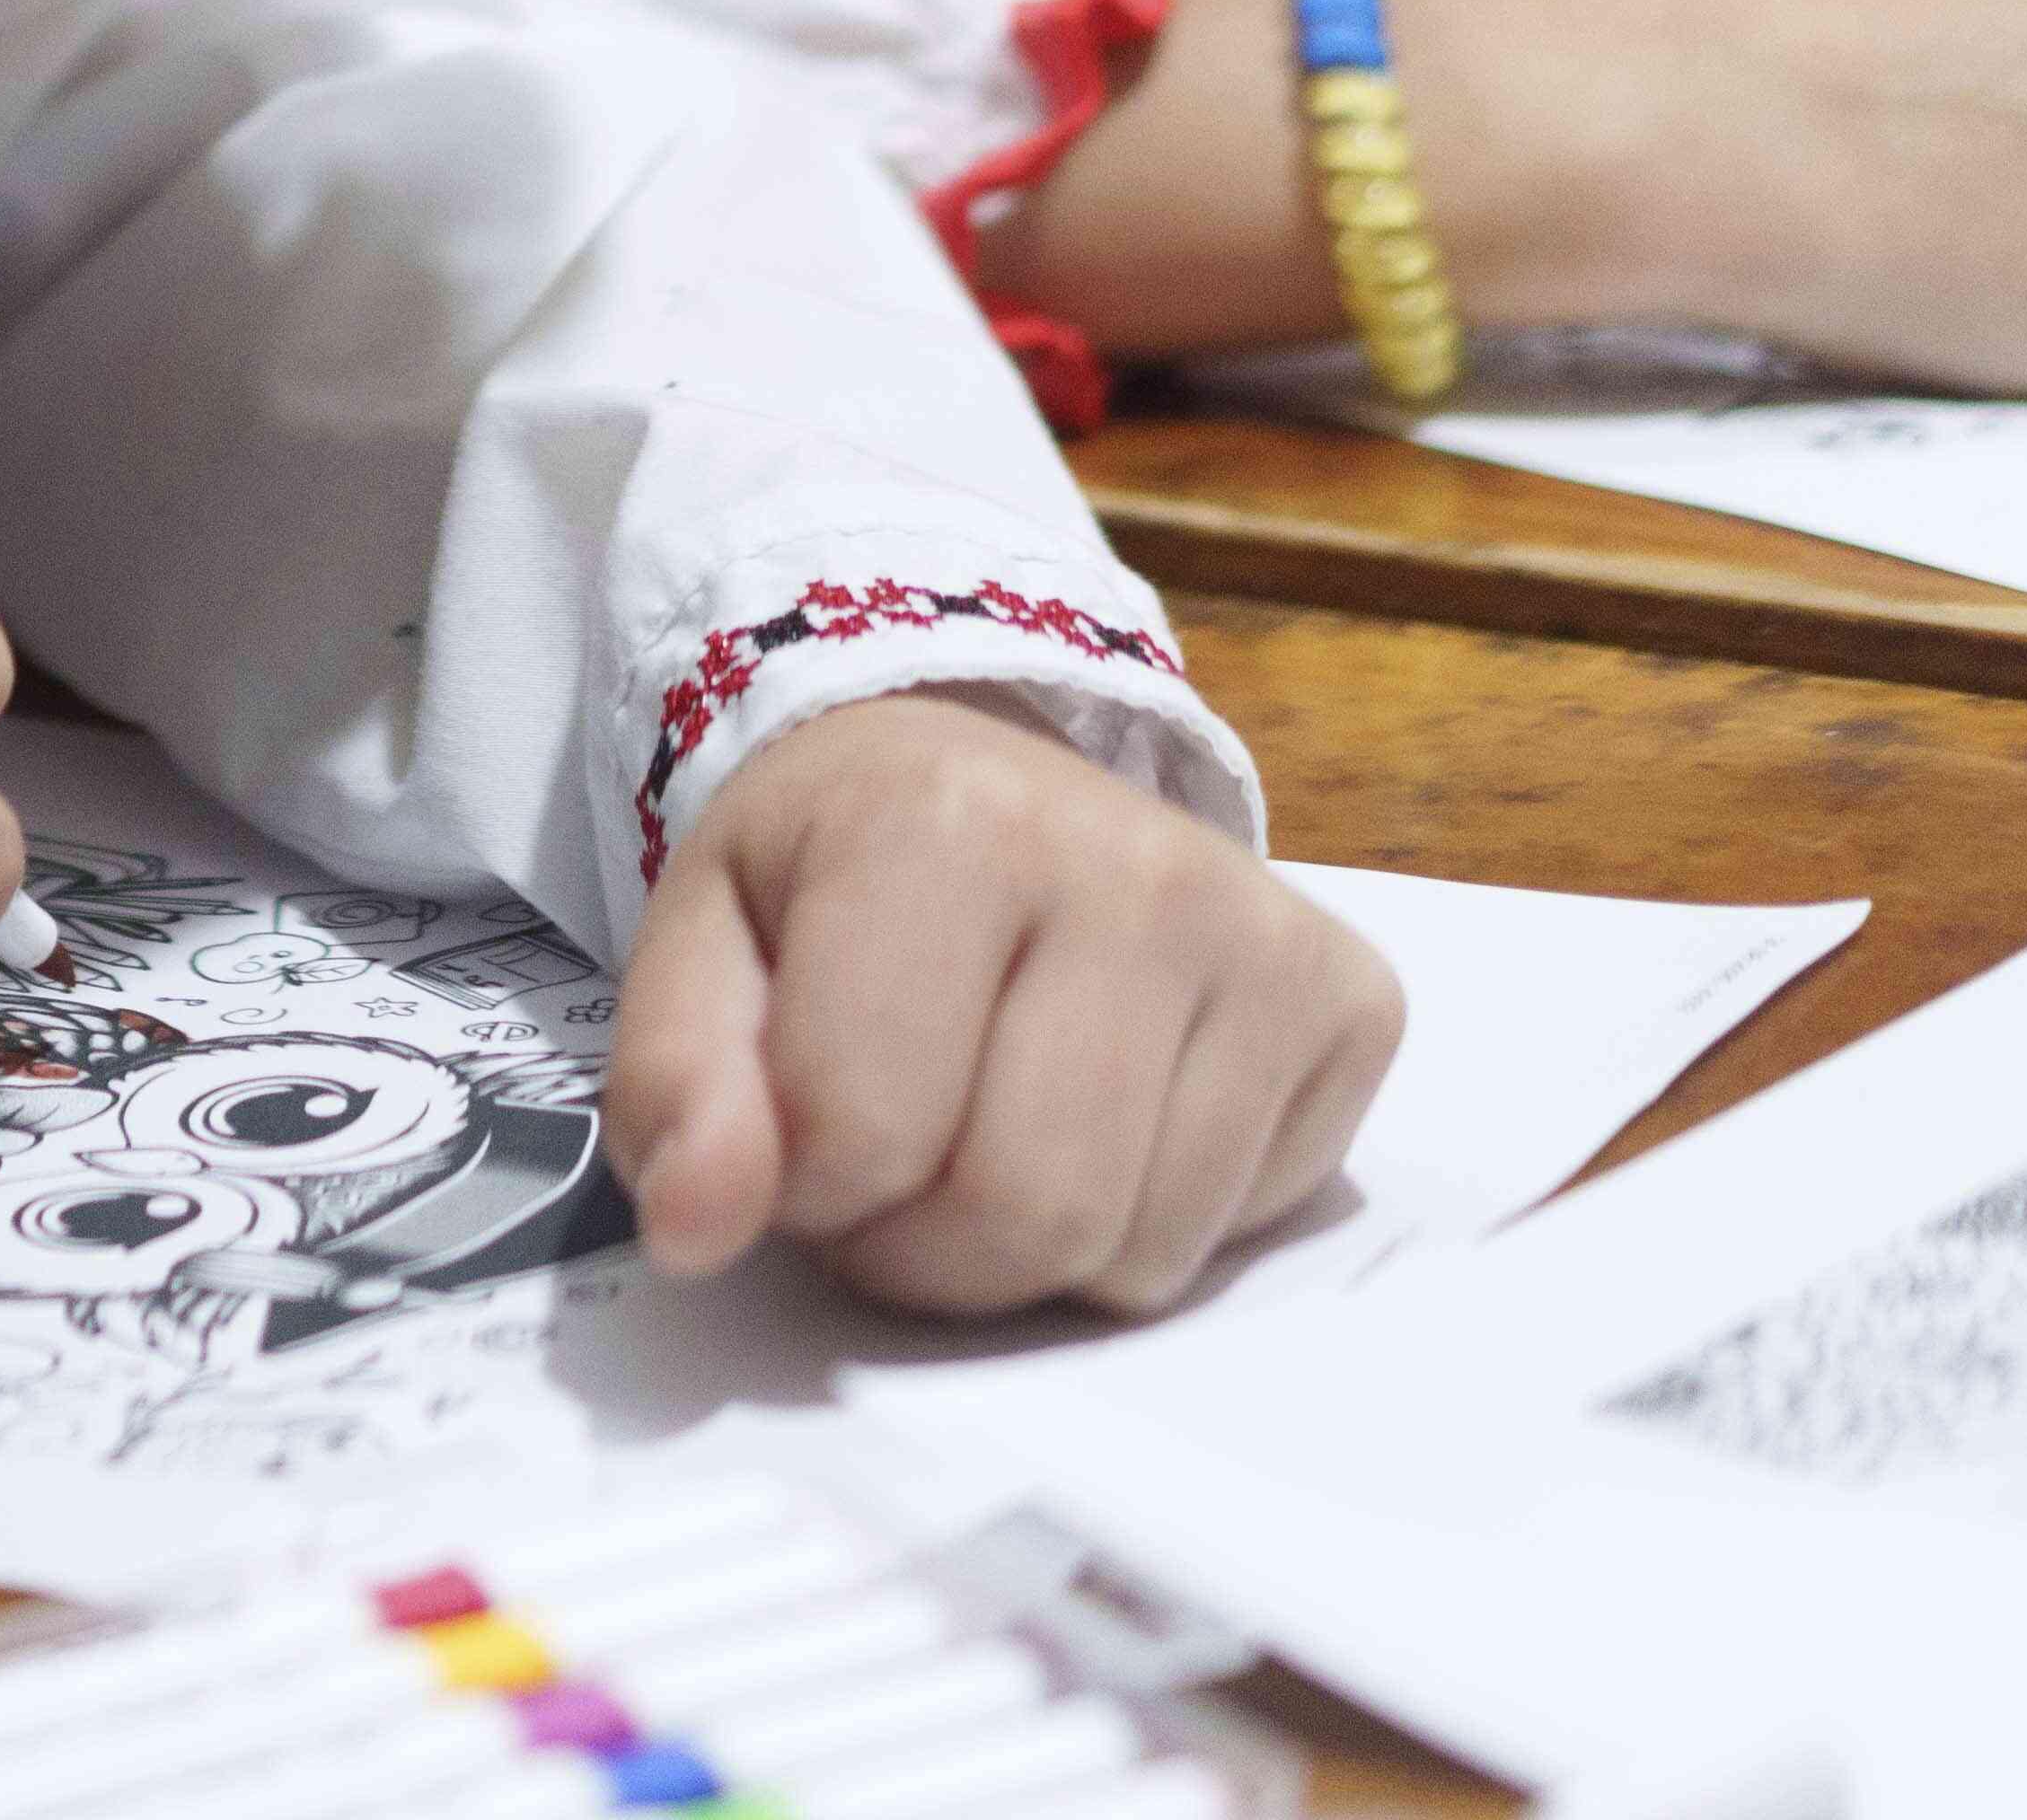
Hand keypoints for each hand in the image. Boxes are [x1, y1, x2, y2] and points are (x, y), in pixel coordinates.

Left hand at [605, 693, 1398, 1320]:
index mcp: (942, 823)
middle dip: (924, 1249)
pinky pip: (1235, 1234)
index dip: (808, 1188)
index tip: (799, 1136)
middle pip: (1025, 1214)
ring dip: (1033, 1256)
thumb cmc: (831, 873)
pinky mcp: (1351, 1004)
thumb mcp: (701, 948)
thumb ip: (675, 1091)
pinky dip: (1148, 1223)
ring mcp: (1263, 934)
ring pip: (1140, 1252)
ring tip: (985, 1139)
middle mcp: (1134, 863)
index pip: (860, 1134)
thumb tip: (697, 1230)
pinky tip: (1105, 1118)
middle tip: (892, 1169)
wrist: (980, 770)